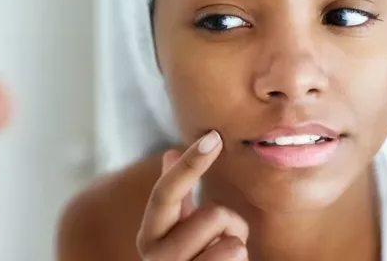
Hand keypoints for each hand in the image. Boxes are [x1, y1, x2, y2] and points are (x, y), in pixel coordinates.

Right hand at [136, 131, 248, 259]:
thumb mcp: (179, 229)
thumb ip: (175, 195)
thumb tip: (169, 152)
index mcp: (149, 236)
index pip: (165, 192)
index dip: (190, 163)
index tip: (214, 138)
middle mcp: (156, 260)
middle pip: (212, 215)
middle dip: (228, 221)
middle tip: (222, 236)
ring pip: (231, 242)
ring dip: (237, 246)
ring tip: (223, 257)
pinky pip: (235, 258)